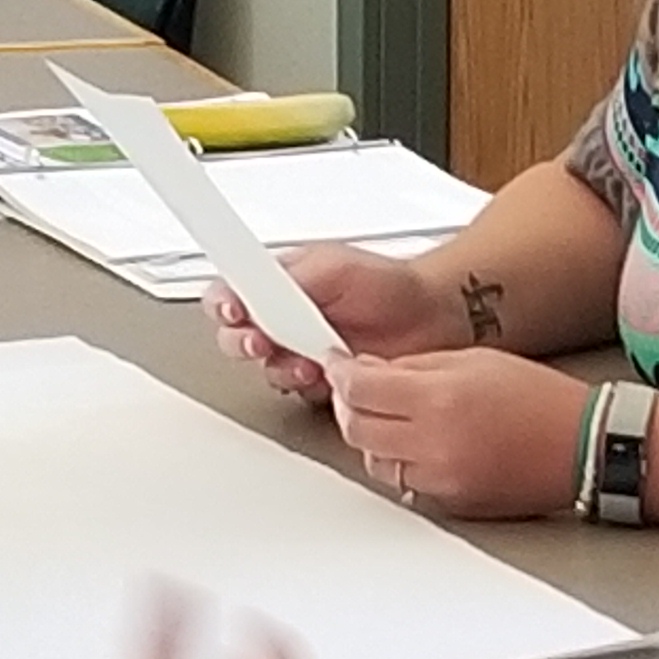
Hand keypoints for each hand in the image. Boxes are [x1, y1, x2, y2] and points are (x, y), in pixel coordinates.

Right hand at [207, 246, 458, 397]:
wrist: (435, 317)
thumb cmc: (391, 284)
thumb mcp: (336, 265)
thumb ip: (293, 277)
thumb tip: (256, 285)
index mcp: (279, 286)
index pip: (230, 296)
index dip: (223, 306)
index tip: (233, 311)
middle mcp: (286, 321)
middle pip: (238, 339)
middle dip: (245, 343)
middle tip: (262, 341)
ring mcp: (303, 353)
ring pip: (268, 370)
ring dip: (282, 368)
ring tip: (307, 361)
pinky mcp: (324, 382)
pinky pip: (301, 393)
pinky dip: (312, 387)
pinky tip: (327, 376)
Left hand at [325, 350, 593, 517]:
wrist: (584, 445)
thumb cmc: (539, 399)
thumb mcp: (473, 360)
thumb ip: (415, 367)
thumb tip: (368, 372)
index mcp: (439, 400)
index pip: (360, 390)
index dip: (342, 375)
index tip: (341, 367)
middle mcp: (435, 445)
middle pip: (356, 430)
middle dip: (350, 407)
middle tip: (359, 391)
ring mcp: (441, 481)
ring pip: (375, 462)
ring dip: (374, 438)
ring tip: (396, 419)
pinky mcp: (451, 505)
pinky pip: (405, 484)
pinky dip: (402, 462)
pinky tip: (421, 444)